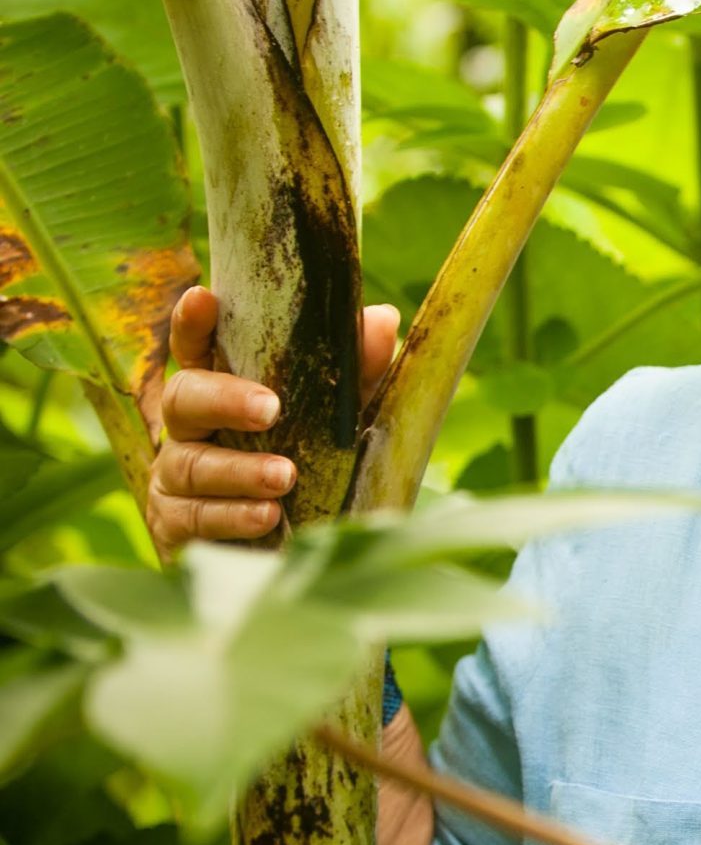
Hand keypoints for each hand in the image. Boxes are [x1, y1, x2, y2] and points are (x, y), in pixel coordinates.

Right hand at [147, 286, 399, 557]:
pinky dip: (233, 517)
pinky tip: (267, 518)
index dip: (193, 323)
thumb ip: (358, 372)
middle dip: (225, 400)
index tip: (202, 297)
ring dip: (240, 471)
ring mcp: (175, 477)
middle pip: (184, 398)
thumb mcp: (342, 416)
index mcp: (223, 388)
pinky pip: (194, 519)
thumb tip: (382, 319)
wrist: (292, 546)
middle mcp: (189, 428)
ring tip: (286, 478)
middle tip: (271, 409)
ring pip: (191, 464)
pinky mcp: (174, 527)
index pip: (197, 348)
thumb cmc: (312, 462)